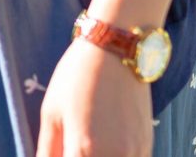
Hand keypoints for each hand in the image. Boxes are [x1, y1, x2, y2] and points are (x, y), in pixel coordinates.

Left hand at [37, 38, 152, 156]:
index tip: (59, 152)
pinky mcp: (148, 145)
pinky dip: (112, 155)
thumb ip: (48, 152)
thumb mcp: (51, 113)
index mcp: (85, 150)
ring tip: (85, 142)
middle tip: (68, 147)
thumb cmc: (77, 77)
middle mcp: (116, 156)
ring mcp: (136, 154)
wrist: (117, 49)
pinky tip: (102, 143)